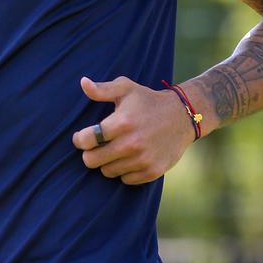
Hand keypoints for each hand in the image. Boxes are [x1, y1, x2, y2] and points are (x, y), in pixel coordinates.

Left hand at [71, 76, 195, 184]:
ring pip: (107, 172)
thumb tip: (83, 82)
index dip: (79, 139)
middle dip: (89, 154)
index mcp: (122, 122)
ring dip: (107, 162)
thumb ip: (102, 89)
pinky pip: (126, 180)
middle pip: (92, 161)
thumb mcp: (126, 88)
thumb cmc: (148, 101)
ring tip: (114, 151)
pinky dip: (124, 171)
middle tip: (95, 147)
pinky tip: (128, 158)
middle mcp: (132, 143)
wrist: (183, 116)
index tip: (82, 137)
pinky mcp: (153, 171)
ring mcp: (143, 159)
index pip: (86, 140)